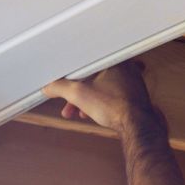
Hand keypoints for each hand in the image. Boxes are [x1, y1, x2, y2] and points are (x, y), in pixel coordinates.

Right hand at [43, 62, 159, 135]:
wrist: (135, 124)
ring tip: (75, 112)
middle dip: (76, 92)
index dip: (70, 74)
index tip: (62, 81)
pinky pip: (110, 94)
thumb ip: (59, 88)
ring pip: (100, 86)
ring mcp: (130, 80)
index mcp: (112, 60)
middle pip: (92, 76)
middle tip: (67, 102)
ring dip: (85, 99)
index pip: (85, 62)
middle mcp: (124, 66)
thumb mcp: (77, 94)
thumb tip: (49, 87)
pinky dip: (98, 102)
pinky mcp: (131, 93)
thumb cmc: (113, 105)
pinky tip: (90, 113)